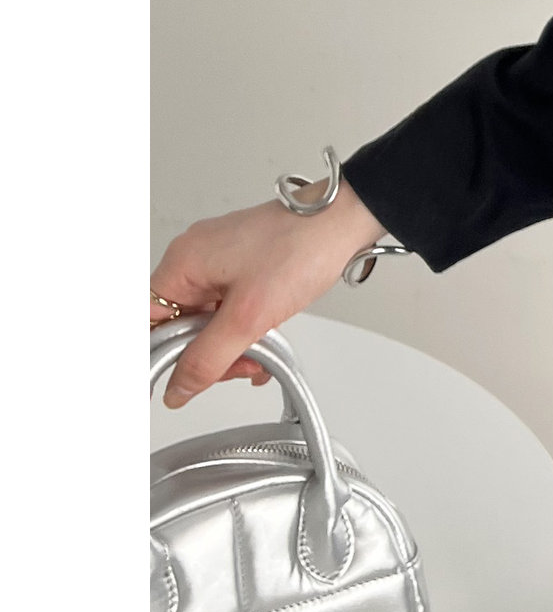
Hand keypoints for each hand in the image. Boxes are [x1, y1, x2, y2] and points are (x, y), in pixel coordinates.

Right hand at [149, 175, 385, 407]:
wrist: (345, 222)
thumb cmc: (300, 249)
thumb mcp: (249, 317)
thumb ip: (208, 359)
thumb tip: (176, 389)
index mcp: (182, 263)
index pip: (148, 320)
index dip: (162, 353)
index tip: (179, 379)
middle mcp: (195, 258)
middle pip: (181, 323)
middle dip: (208, 353)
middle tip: (237, 367)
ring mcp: (221, 261)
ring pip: (210, 319)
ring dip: (232, 345)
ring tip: (258, 358)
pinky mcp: (246, 265)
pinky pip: (231, 307)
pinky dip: (246, 329)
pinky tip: (266, 345)